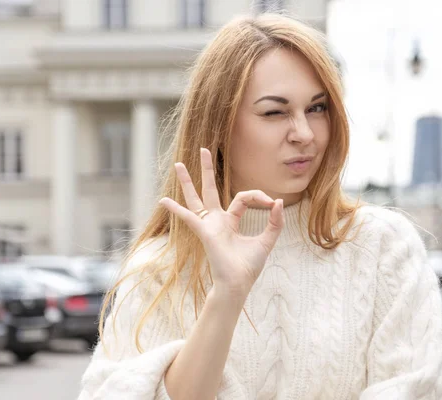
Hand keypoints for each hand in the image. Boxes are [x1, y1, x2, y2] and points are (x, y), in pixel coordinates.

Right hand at [159, 148, 283, 300]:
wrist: (239, 283)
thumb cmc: (249, 266)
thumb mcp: (267, 241)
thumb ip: (274, 222)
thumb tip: (278, 201)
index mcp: (231, 221)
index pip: (243, 197)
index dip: (258, 196)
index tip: (271, 202)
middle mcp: (217, 220)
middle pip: (210, 189)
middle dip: (207, 170)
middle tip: (204, 149)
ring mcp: (209, 224)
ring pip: (196, 197)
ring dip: (188, 181)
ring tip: (178, 164)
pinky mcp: (205, 231)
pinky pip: (189, 217)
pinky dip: (176, 210)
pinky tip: (163, 200)